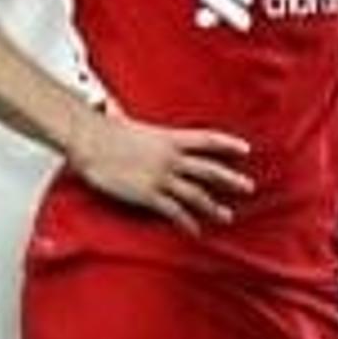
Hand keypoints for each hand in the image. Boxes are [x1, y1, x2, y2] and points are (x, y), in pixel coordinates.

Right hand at [67, 103, 255, 232]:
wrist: (88, 141)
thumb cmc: (103, 131)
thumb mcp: (125, 122)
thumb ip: (130, 120)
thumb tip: (113, 108)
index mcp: (170, 138)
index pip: (208, 139)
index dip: (228, 144)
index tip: (246, 150)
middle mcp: (171, 158)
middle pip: (210, 171)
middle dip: (231, 180)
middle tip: (248, 188)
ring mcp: (161, 177)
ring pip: (197, 195)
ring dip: (213, 207)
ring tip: (226, 216)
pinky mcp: (148, 195)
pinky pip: (174, 211)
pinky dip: (187, 222)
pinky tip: (195, 230)